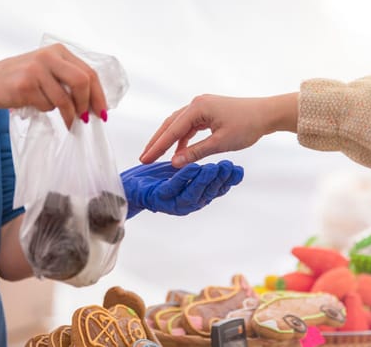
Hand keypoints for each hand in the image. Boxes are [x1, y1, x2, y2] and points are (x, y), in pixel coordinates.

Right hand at [0, 43, 106, 126]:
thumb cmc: (27, 80)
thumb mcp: (51, 73)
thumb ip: (72, 83)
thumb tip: (97, 107)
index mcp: (60, 51)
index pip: (89, 73)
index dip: (98, 95)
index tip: (102, 113)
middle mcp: (49, 56)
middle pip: (81, 82)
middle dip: (86, 104)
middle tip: (85, 119)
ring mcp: (36, 69)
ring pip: (64, 99)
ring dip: (68, 115)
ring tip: (67, 122)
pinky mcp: (26, 84)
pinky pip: (47, 105)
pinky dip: (47, 110)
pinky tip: (37, 104)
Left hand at [121, 160, 243, 218]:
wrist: (132, 186)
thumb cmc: (158, 179)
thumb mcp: (184, 173)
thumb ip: (201, 172)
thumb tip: (223, 168)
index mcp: (195, 197)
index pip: (216, 190)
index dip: (228, 182)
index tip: (238, 170)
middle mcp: (187, 203)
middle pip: (208, 192)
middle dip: (220, 180)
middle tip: (229, 166)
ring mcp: (174, 203)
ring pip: (193, 193)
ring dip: (204, 180)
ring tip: (214, 167)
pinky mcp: (160, 200)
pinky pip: (174, 188)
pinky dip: (183, 178)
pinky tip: (191, 167)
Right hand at [139, 93, 298, 166]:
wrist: (267, 114)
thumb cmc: (247, 126)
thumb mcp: (220, 143)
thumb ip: (195, 153)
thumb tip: (174, 163)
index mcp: (198, 108)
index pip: (172, 130)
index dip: (157, 146)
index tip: (145, 159)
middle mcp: (196, 104)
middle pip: (170, 124)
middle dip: (157, 142)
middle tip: (144, 158)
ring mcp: (202, 106)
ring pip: (178, 125)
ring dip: (168, 140)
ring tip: (156, 156)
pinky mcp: (207, 112)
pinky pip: (189, 126)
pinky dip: (182, 138)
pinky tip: (178, 152)